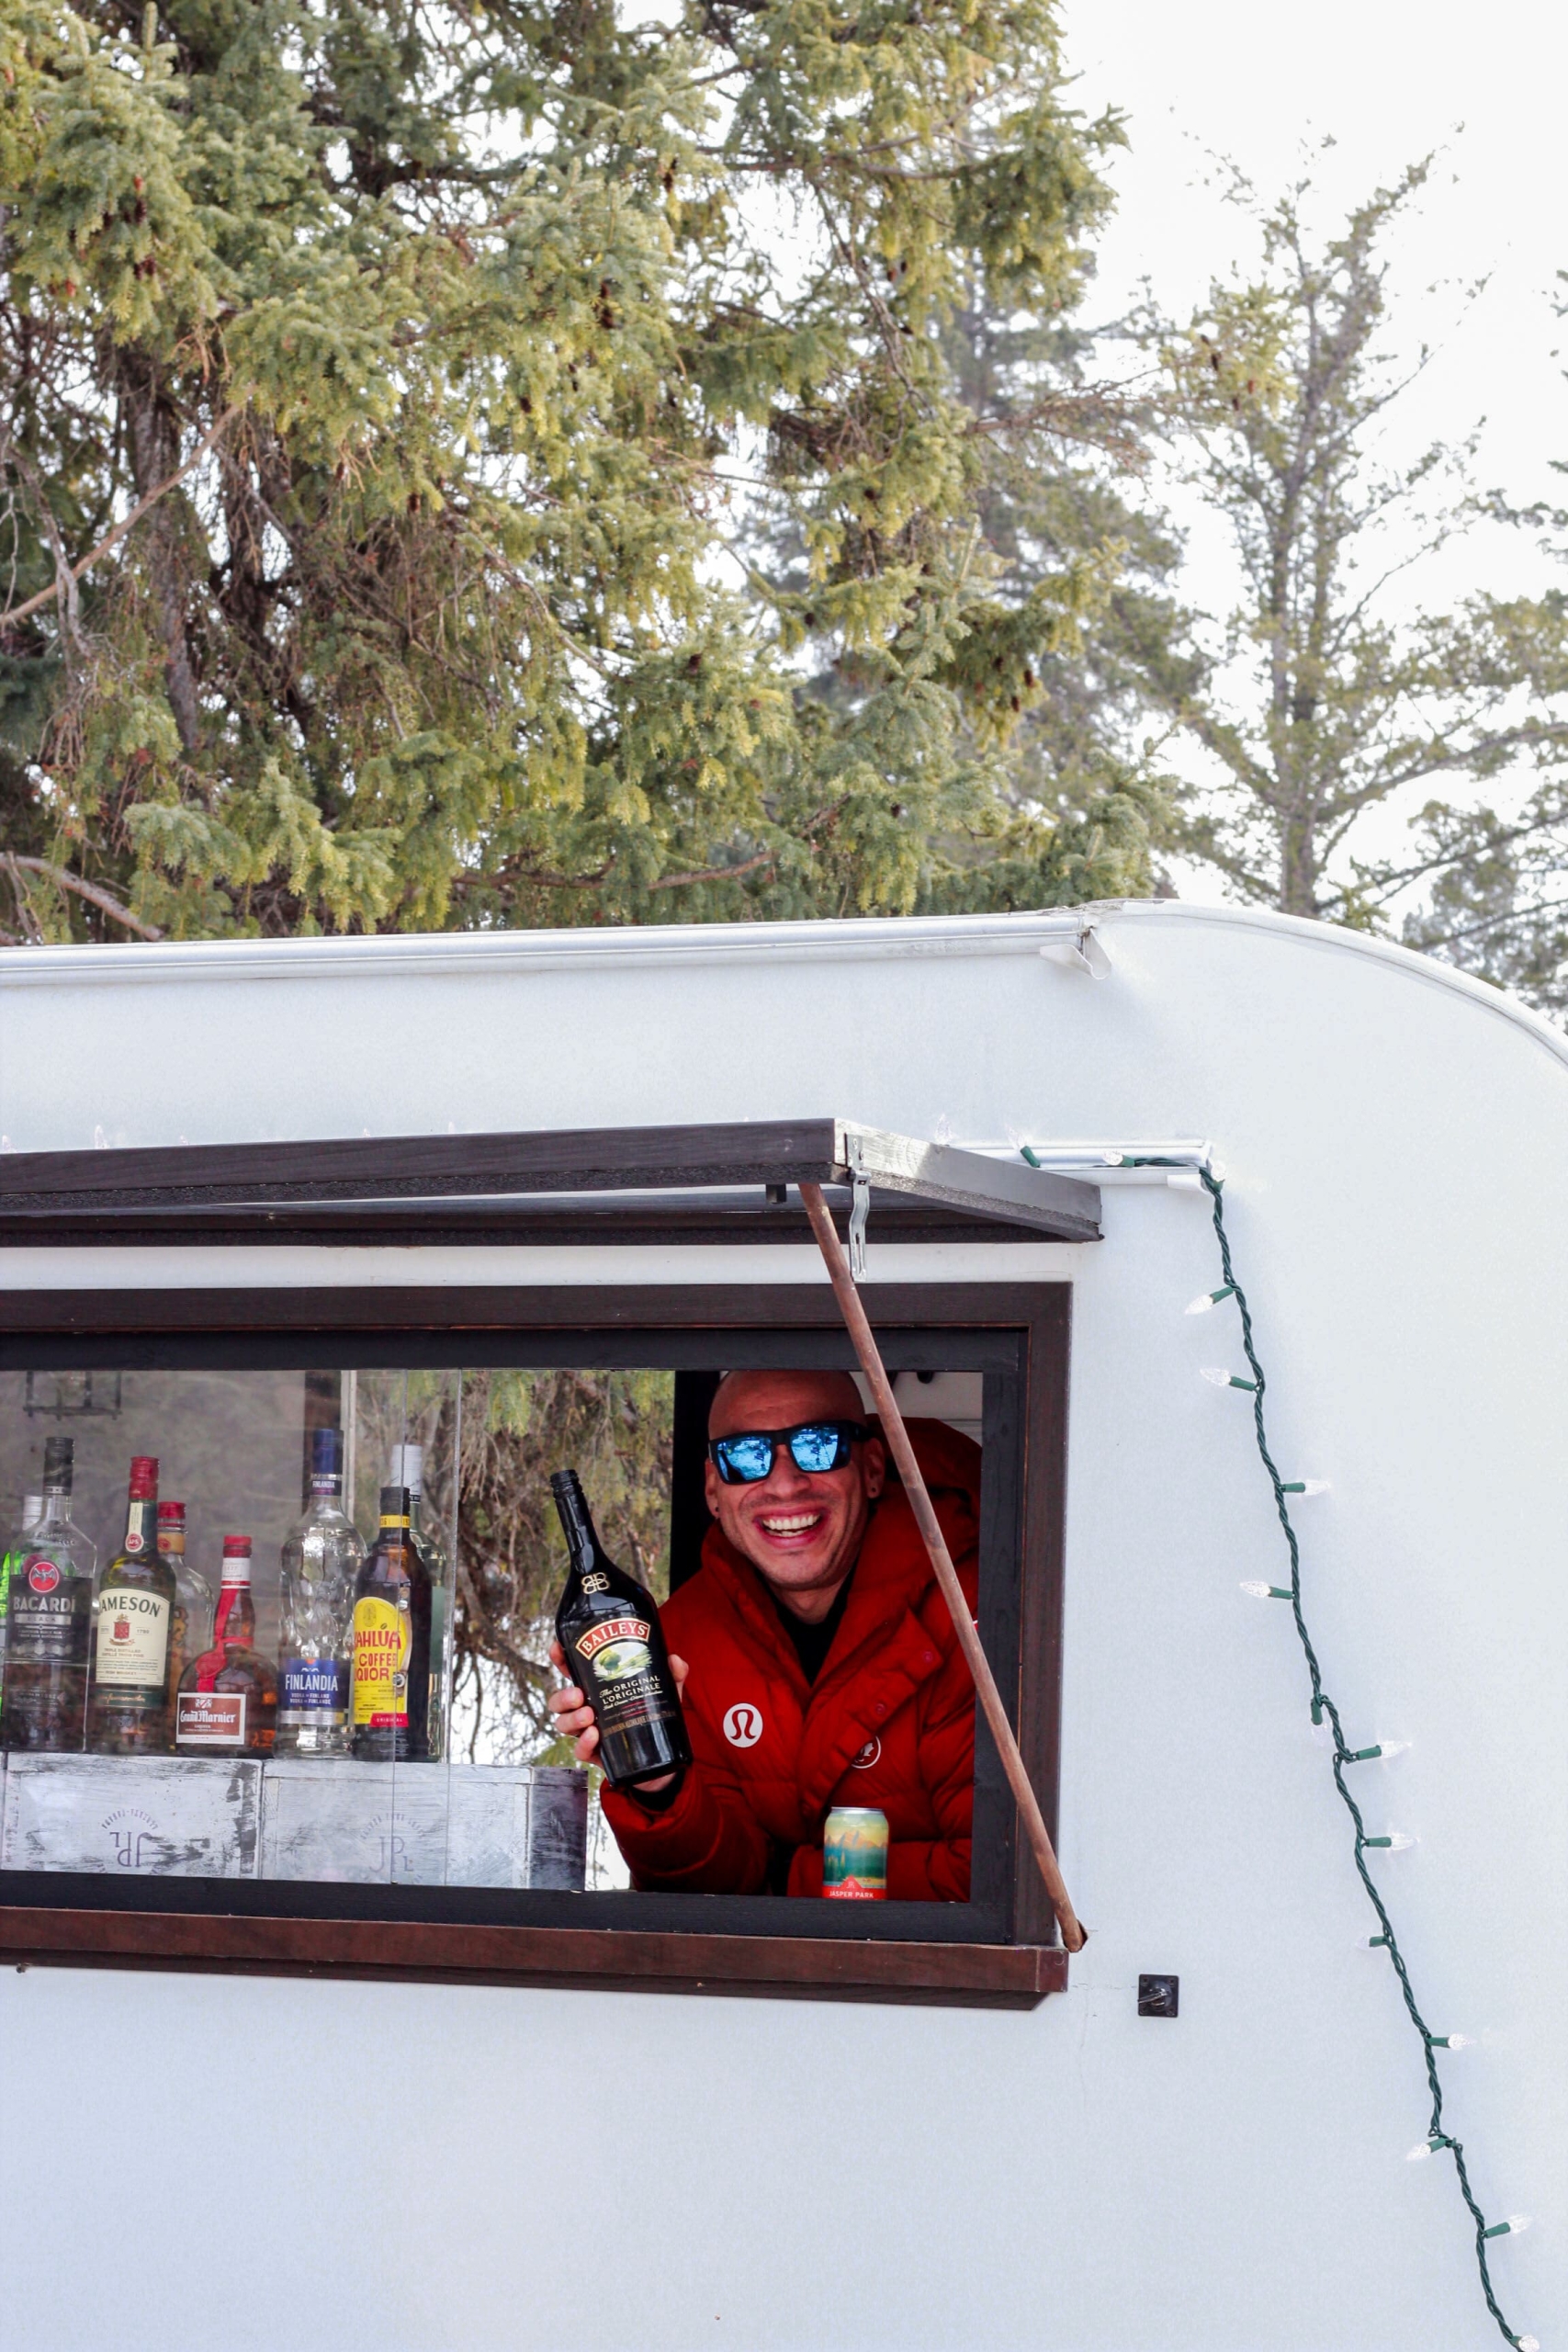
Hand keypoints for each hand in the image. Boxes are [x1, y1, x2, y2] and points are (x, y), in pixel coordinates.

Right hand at [547, 1641, 688, 1789]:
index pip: (572, 1670)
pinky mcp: (595, 1753)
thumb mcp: (665, 1691)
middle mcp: (587, 1708)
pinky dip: (583, 1743)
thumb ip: (672, 1674)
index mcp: (597, 1688)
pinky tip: (594, 1736)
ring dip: (571, 1719)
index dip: (560, 1658)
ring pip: (563, 1724)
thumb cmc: (653, 1714)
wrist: (660, 1758)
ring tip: (589, 1715)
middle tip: (579, 1694)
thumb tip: (675, 1661)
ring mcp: (588, 1731)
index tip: (557, 1648)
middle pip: (559, 1700)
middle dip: (563, 1696)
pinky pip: (580, 1750)